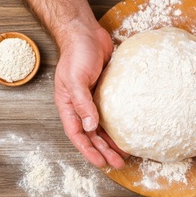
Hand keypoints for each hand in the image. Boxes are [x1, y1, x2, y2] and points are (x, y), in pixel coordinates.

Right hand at [54, 25, 127, 168]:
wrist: (86, 33)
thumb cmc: (76, 53)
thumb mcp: (75, 79)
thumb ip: (82, 103)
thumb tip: (91, 127)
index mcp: (68, 105)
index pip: (77, 134)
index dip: (88, 150)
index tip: (101, 162)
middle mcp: (79, 106)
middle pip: (91, 135)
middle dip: (103, 150)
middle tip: (118, 163)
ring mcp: (92, 99)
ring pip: (102, 127)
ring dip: (111, 141)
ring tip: (125, 154)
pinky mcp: (105, 92)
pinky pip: (112, 113)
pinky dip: (117, 124)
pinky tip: (128, 131)